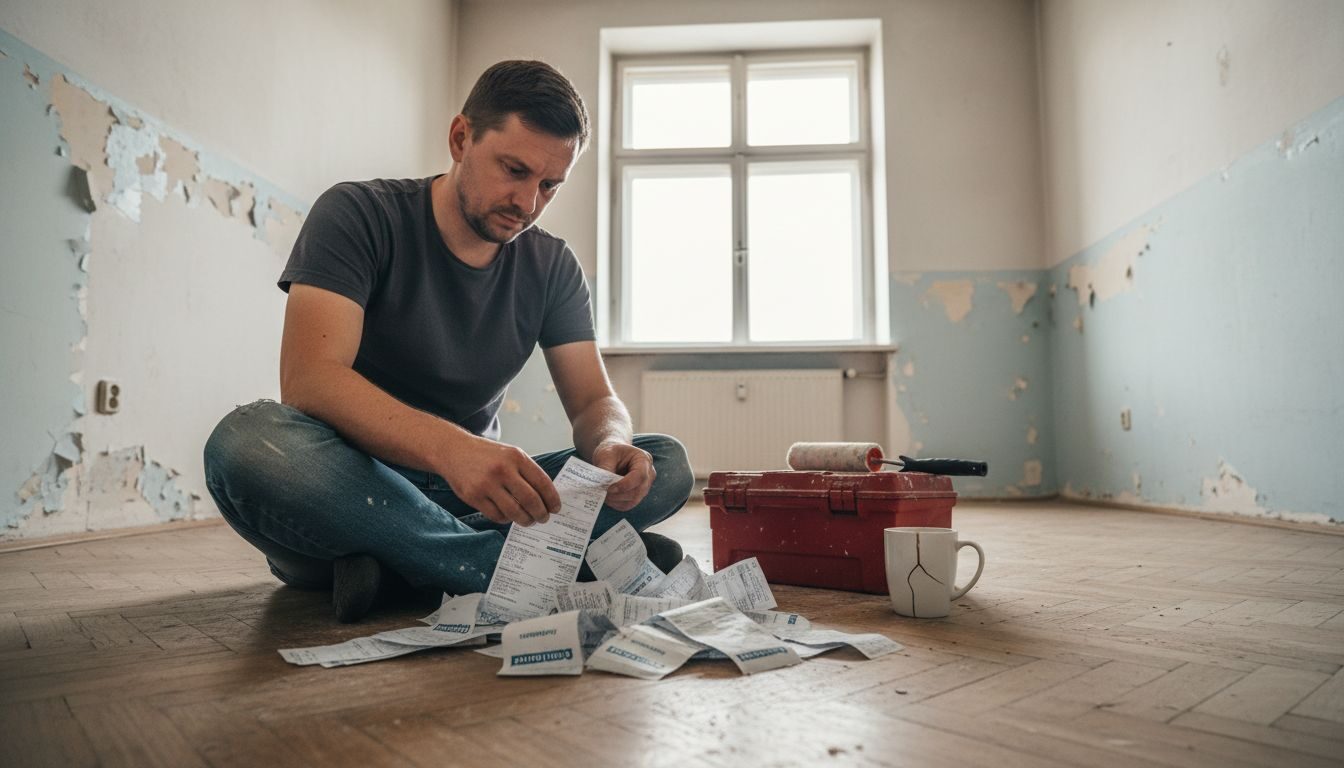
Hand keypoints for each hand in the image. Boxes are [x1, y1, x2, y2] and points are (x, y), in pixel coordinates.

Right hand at [437, 435, 560, 525]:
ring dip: (525, 520)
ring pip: (514, 512)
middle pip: (530, 500)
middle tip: (544, 518)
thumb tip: (546, 497)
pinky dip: (507, 519)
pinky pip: (497, 516)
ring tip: (529, 521)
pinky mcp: (474, 496)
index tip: (555, 508)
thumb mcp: (510, 454)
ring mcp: (487, 484)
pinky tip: (509, 516)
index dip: (552, 499)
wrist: (453, 451)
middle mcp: (502, 470)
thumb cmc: (487, 455)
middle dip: (541, 513)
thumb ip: (527, 471)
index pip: (542, 482)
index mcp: (516, 457)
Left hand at [592, 440, 654, 511]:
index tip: (609, 488)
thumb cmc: (611, 451)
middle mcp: (649, 473)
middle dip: (619, 495)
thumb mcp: (606, 454)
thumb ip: (605, 468)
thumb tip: (602, 484)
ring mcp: (645, 485)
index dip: (625, 485)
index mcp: (644, 459)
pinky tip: (608, 499)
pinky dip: (618, 504)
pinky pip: (630, 504)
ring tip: (603, 495)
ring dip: (617, 501)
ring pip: (634, 500)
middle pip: (638, 490)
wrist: (613, 454)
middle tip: (603, 493)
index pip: (640, 475)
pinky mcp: (638, 494)